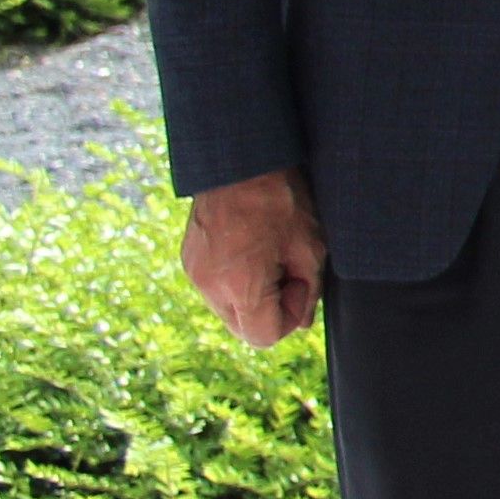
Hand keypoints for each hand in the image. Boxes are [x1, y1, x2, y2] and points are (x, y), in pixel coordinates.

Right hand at [179, 169, 327, 344]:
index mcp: (239, 287)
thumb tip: (301, 323)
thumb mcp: (310, 247)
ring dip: (252, 295)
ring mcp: (194, 273)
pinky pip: (215, 288)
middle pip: (244, 328)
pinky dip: (235, 280)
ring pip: (228, 309)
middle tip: (285, 269)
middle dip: (270, 309)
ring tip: (267, 254)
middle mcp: (209, 286)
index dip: (289, 316)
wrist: (241, 161)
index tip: (297, 280)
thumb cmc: (281, 201)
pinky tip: (250, 248)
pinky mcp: (189, 260)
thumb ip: (308, 291)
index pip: (263, 337)